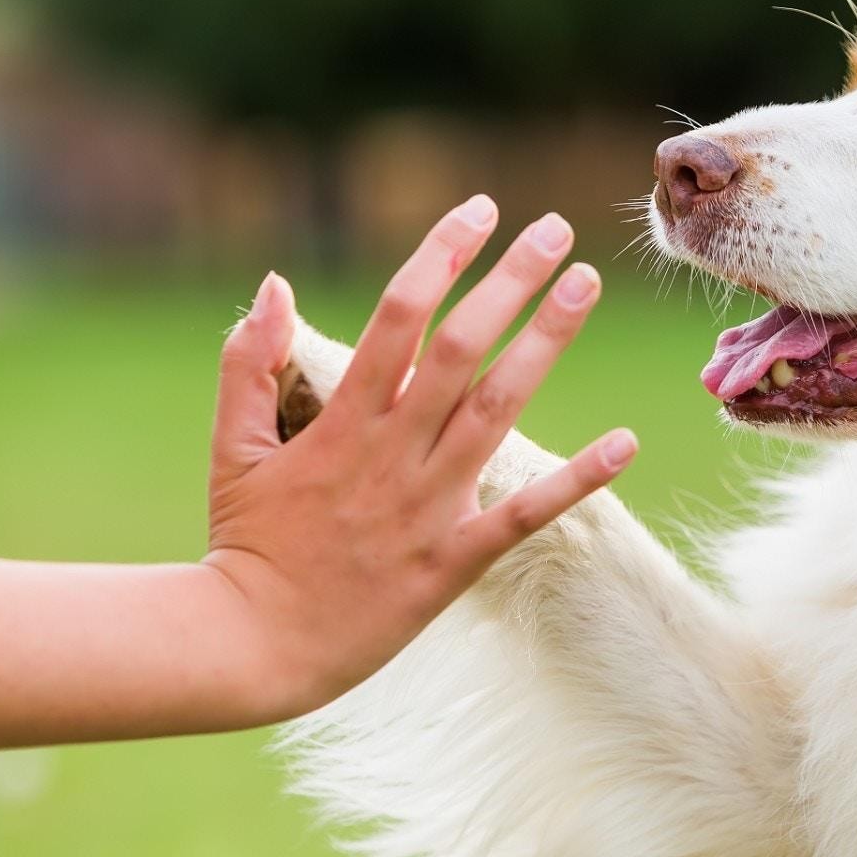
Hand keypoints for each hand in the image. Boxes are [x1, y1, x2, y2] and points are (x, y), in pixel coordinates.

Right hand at [201, 196, 637, 715]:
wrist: (251, 645)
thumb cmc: (243, 542)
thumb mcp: (231, 447)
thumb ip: (249, 363)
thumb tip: (275, 284)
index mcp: (339, 422)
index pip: (398, 317)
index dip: (441, 256)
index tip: (480, 211)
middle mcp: (390, 454)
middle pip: (460, 349)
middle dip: (509, 282)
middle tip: (556, 229)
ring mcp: (426, 507)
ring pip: (497, 410)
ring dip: (546, 344)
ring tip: (586, 284)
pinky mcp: (452, 562)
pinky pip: (524, 515)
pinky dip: (576, 479)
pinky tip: (625, 441)